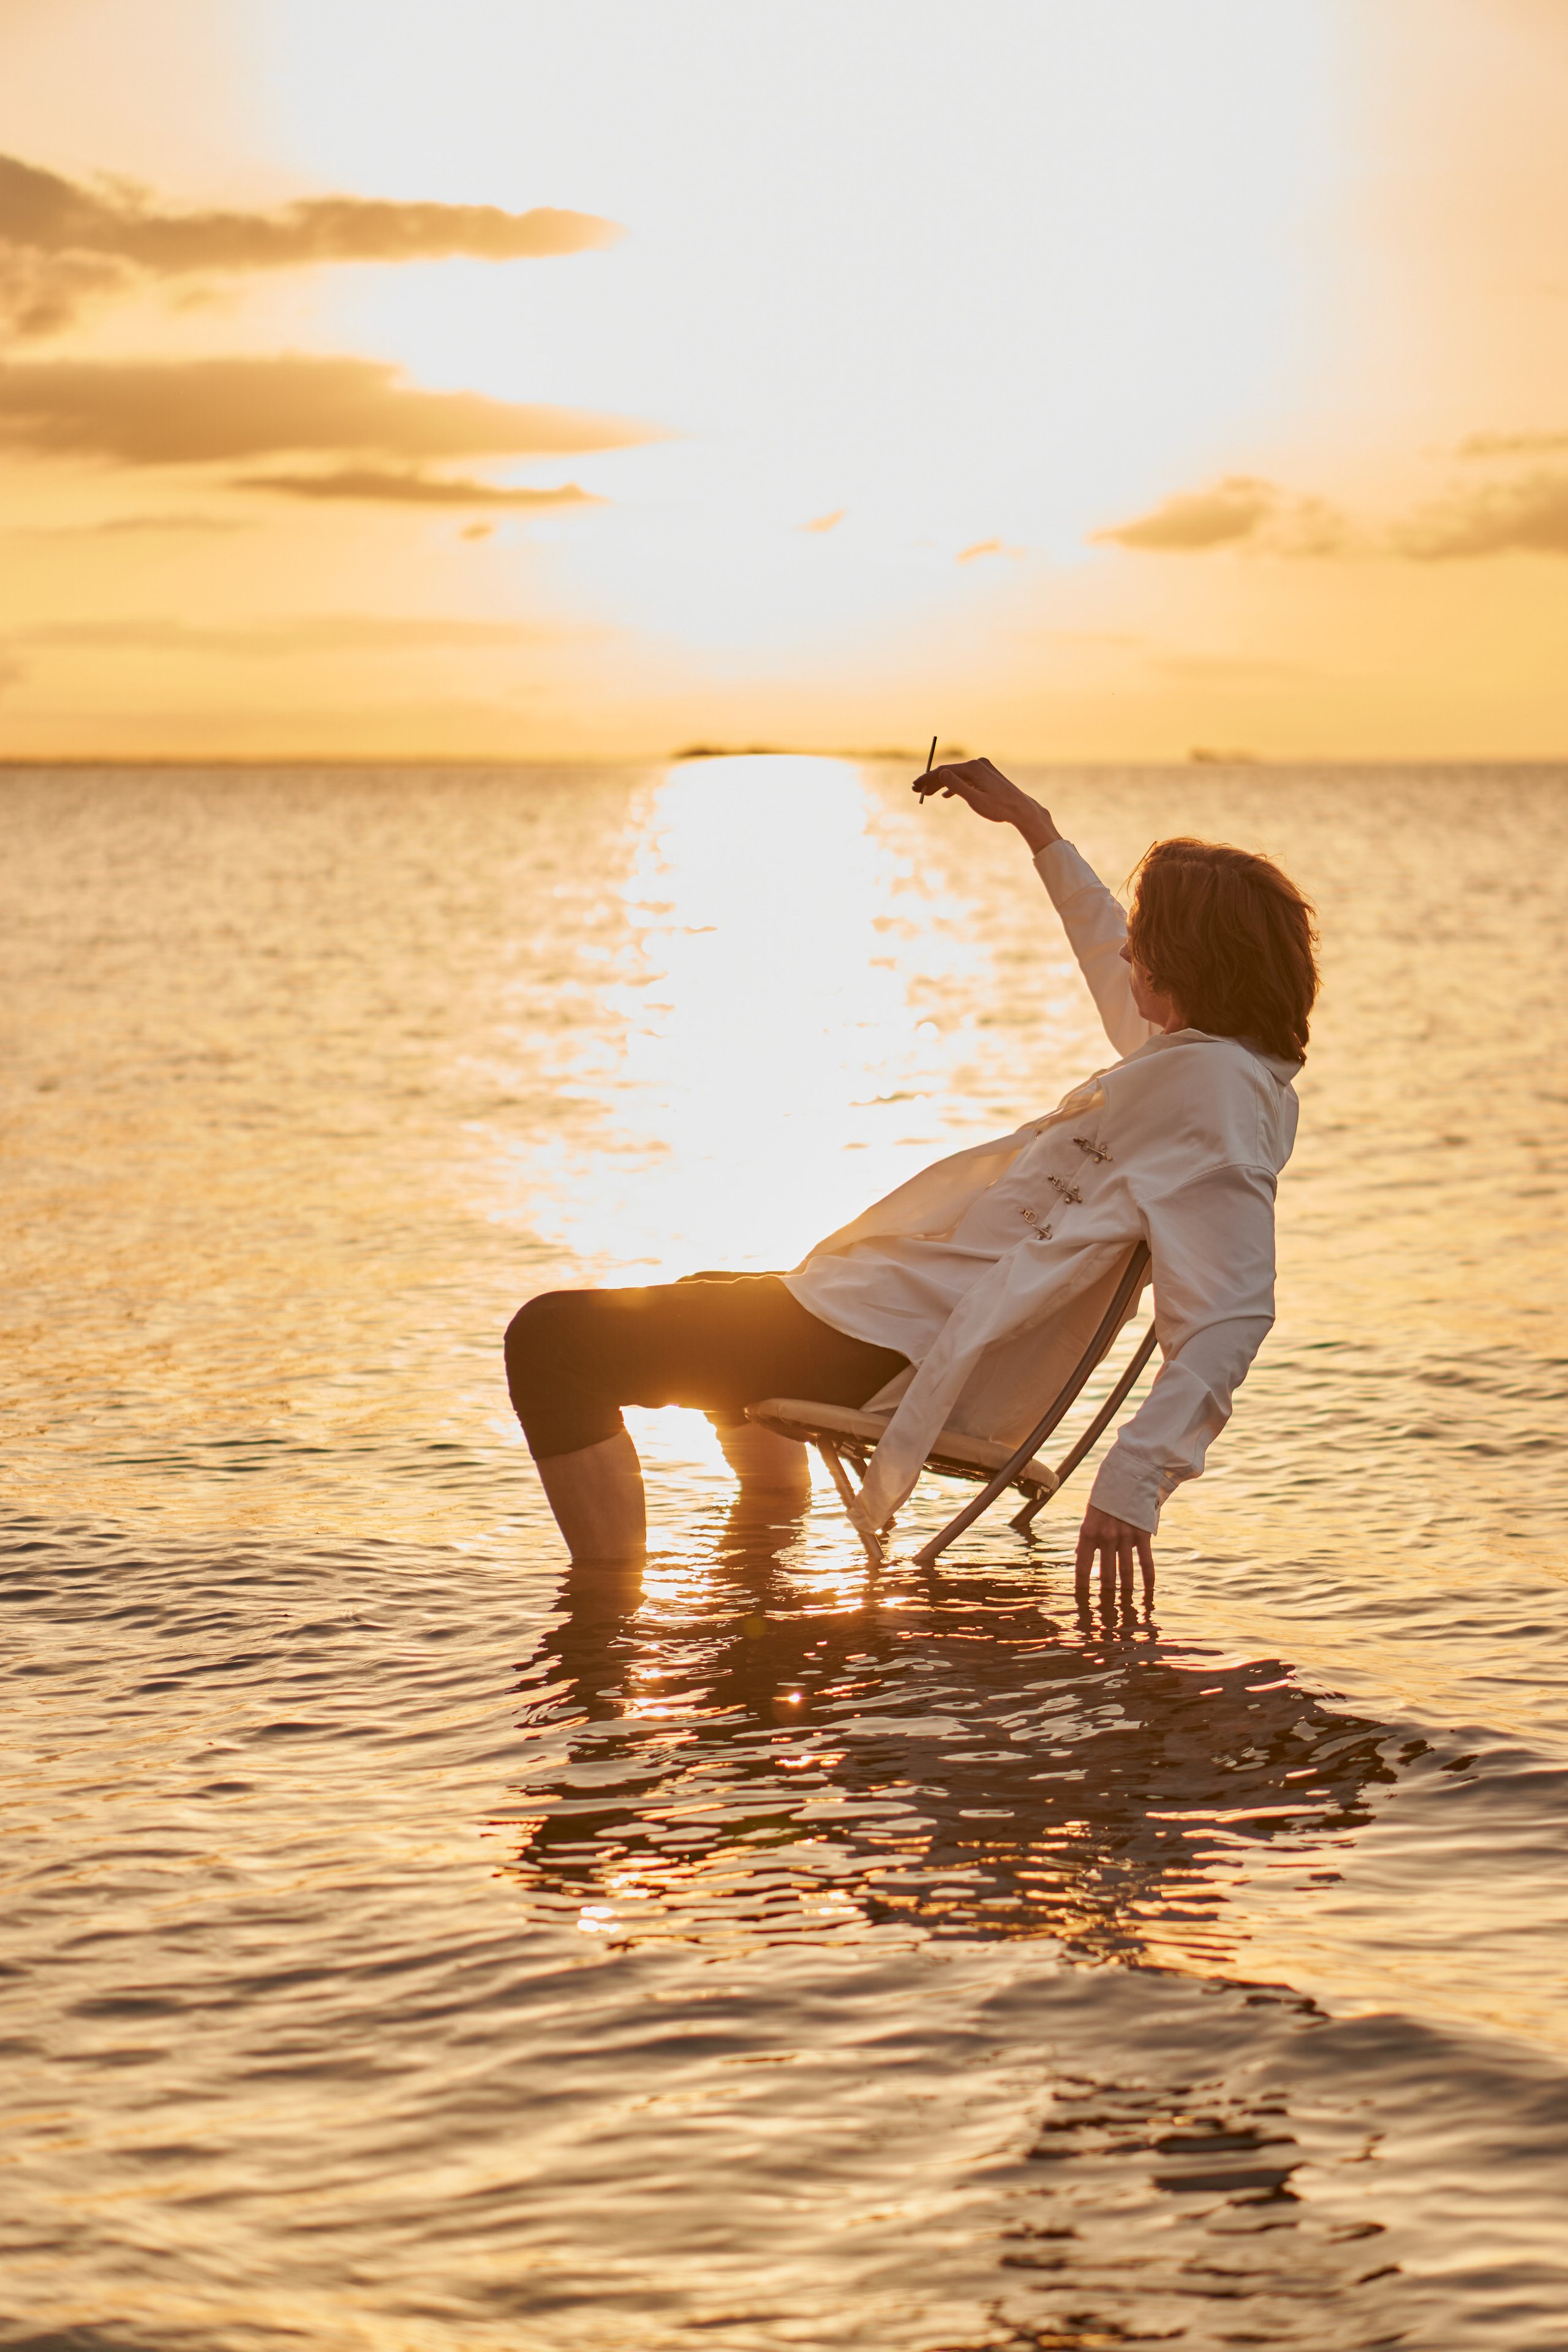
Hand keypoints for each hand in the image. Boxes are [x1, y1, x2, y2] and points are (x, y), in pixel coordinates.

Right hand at [914, 756, 1059, 851]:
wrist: (1020, 809)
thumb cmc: (999, 807)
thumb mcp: (974, 799)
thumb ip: (957, 786)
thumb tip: (941, 773)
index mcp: (974, 768)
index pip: (944, 770)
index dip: (928, 778)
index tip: (915, 786)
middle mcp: (978, 764)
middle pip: (949, 771)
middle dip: (932, 781)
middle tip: (917, 791)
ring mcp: (983, 768)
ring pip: (957, 775)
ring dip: (942, 784)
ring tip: (929, 795)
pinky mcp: (986, 775)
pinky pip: (965, 779)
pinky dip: (955, 786)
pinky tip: (946, 795)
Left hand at [1075, 1503, 1153, 1614]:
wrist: (1129, 1473)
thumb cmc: (1106, 1494)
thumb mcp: (1090, 1513)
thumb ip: (1086, 1536)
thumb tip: (1078, 1554)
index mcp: (1088, 1532)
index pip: (1082, 1567)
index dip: (1081, 1587)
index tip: (1082, 1601)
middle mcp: (1105, 1537)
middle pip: (1106, 1575)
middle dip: (1106, 1595)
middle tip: (1107, 1610)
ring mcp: (1125, 1537)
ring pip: (1126, 1573)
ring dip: (1126, 1592)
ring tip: (1125, 1606)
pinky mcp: (1142, 1534)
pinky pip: (1146, 1562)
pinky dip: (1148, 1579)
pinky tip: (1148, 1592)